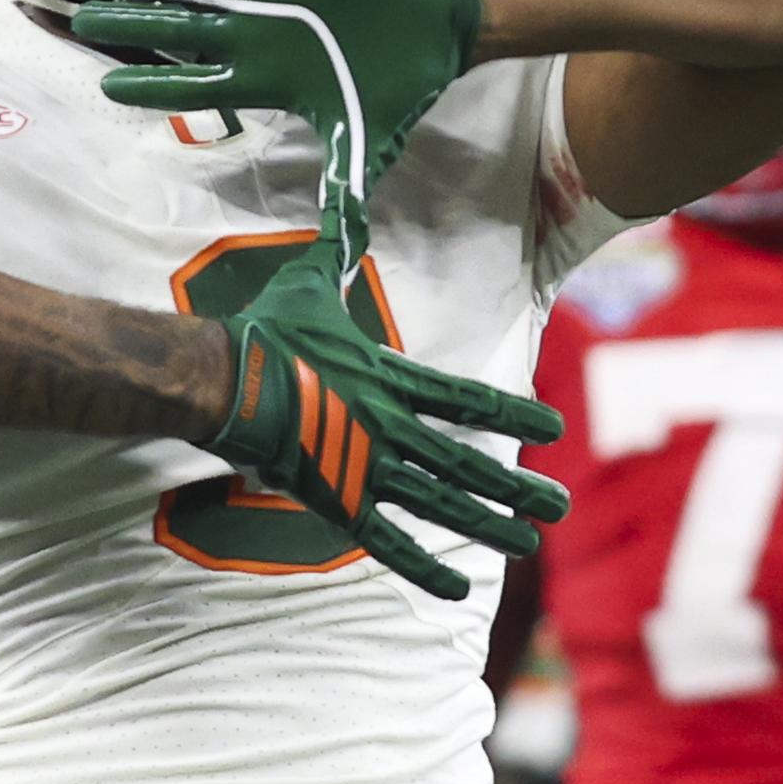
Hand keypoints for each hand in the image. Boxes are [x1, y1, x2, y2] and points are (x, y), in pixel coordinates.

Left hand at [73, 0, 482, 254]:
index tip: (105, 90)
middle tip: (82, 20)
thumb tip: (342, 263)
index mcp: (265, 81)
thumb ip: (346, 195)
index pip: (194, 88)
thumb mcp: (368, 145)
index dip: (150, 88)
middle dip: (132, 27)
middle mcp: (254, 37)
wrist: (436, 24)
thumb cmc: (398, 83)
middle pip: (178, 31)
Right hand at [201, 221, 565, 599]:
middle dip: (516, 485)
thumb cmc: (262, 331)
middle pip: (466, 462)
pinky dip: (422, 568)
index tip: (554, 428)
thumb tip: (345, 193)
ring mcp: (364, 466)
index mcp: (389, 377)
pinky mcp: (335, 500)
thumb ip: (335, 244)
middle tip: (560, 504)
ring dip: (487, 525)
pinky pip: (387, 542)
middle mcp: (389, 425)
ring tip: (529, 543)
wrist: (221, 380)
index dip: (514, 414)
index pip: (468, 400)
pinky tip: (456, 590)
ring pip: (440, 504)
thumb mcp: (307, 282)